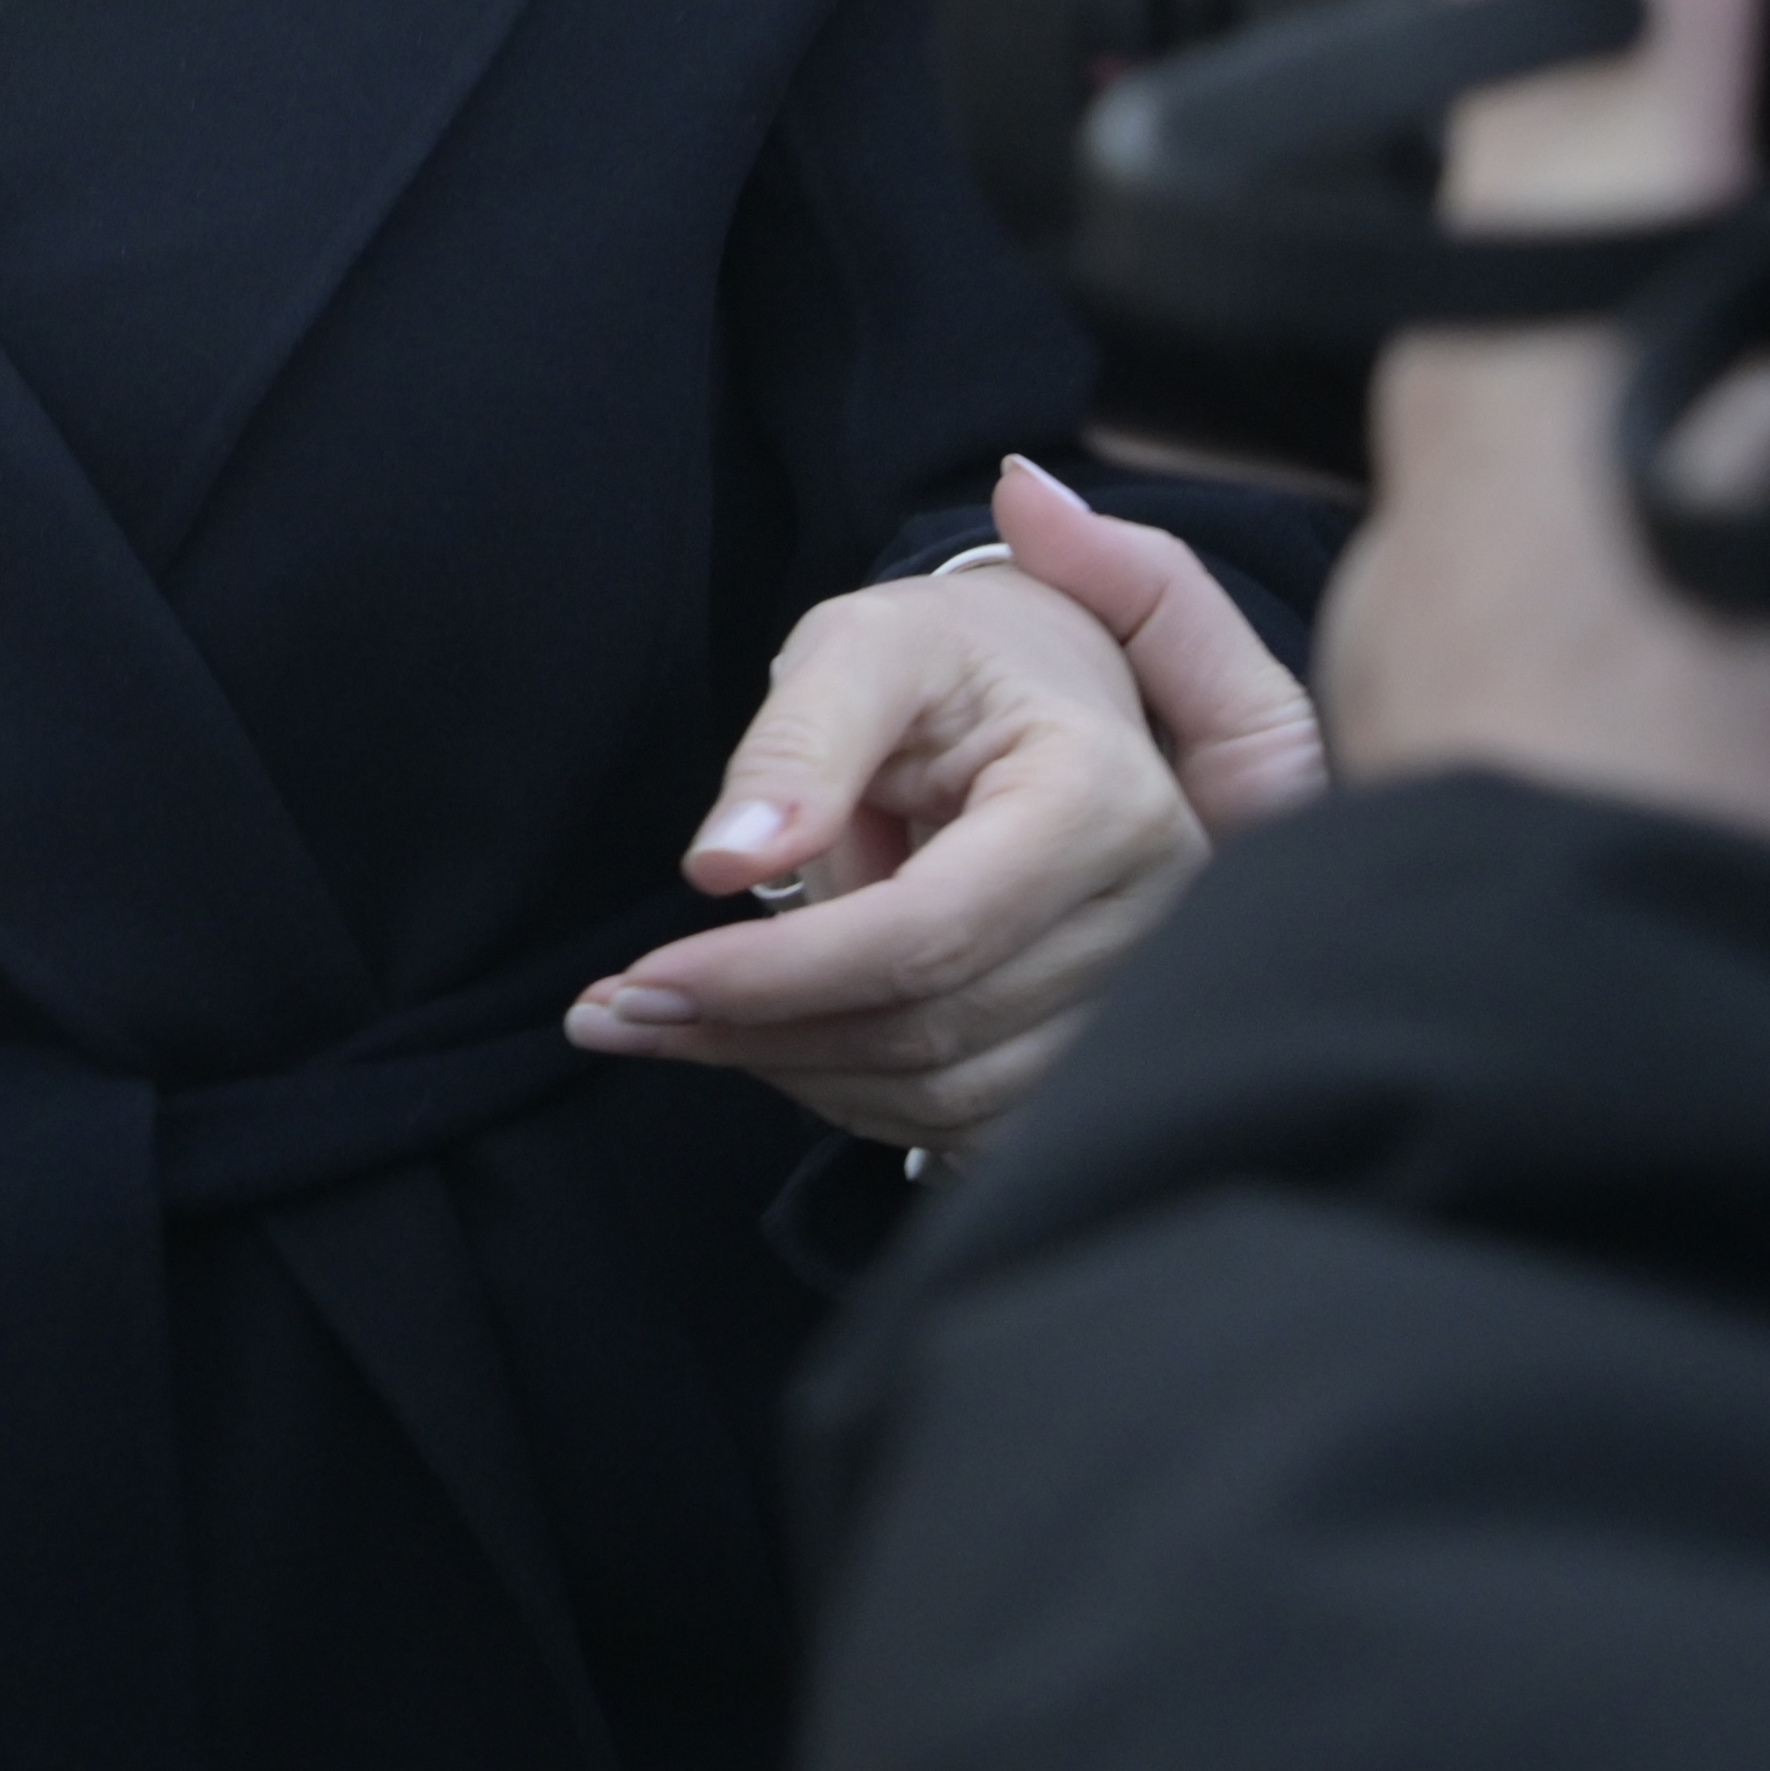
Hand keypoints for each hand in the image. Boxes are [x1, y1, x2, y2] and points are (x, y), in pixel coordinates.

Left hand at [567, 458, 1329, 1153]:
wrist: (1049, 688)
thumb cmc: (954, 659)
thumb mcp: (864, 646)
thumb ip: (797, 741)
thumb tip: (726, 863)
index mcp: (1103, 799)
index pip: (929, 935)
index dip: (776, 975)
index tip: (644, 982)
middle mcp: (1155, 916)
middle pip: (932, 1030)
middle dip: (756, 1033)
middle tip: (614, 1014)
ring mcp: (1142, 997)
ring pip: (949, 1097)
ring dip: (792, 1074)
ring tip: (675, 1022)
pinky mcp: (1105, 1050)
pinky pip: (971, 1124)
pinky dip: (855, 1096)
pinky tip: (774, 1040)